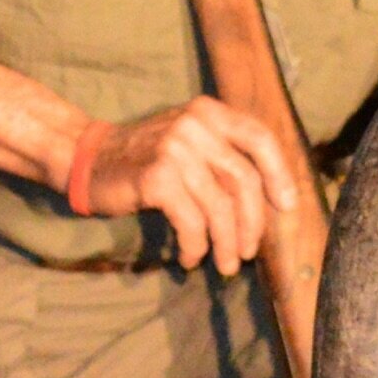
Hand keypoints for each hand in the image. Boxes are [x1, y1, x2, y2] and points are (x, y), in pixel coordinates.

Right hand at [61, 95, 303, 272]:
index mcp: (209, 113)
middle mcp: (195, 125)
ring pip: (220, 207)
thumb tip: (271, 198)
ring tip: (226, 265)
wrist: (90, 158)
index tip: (287, 206)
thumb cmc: (147, 157)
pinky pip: (192, 222)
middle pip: (244, 181)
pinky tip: (191, 256)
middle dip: (252, 223)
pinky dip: (196, 246)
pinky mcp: (157, 178)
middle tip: (248, 251)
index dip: (280, 174)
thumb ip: (224, 155)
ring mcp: (175, 150)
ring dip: (226, 244)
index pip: (260, 139)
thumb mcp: (189, 140)